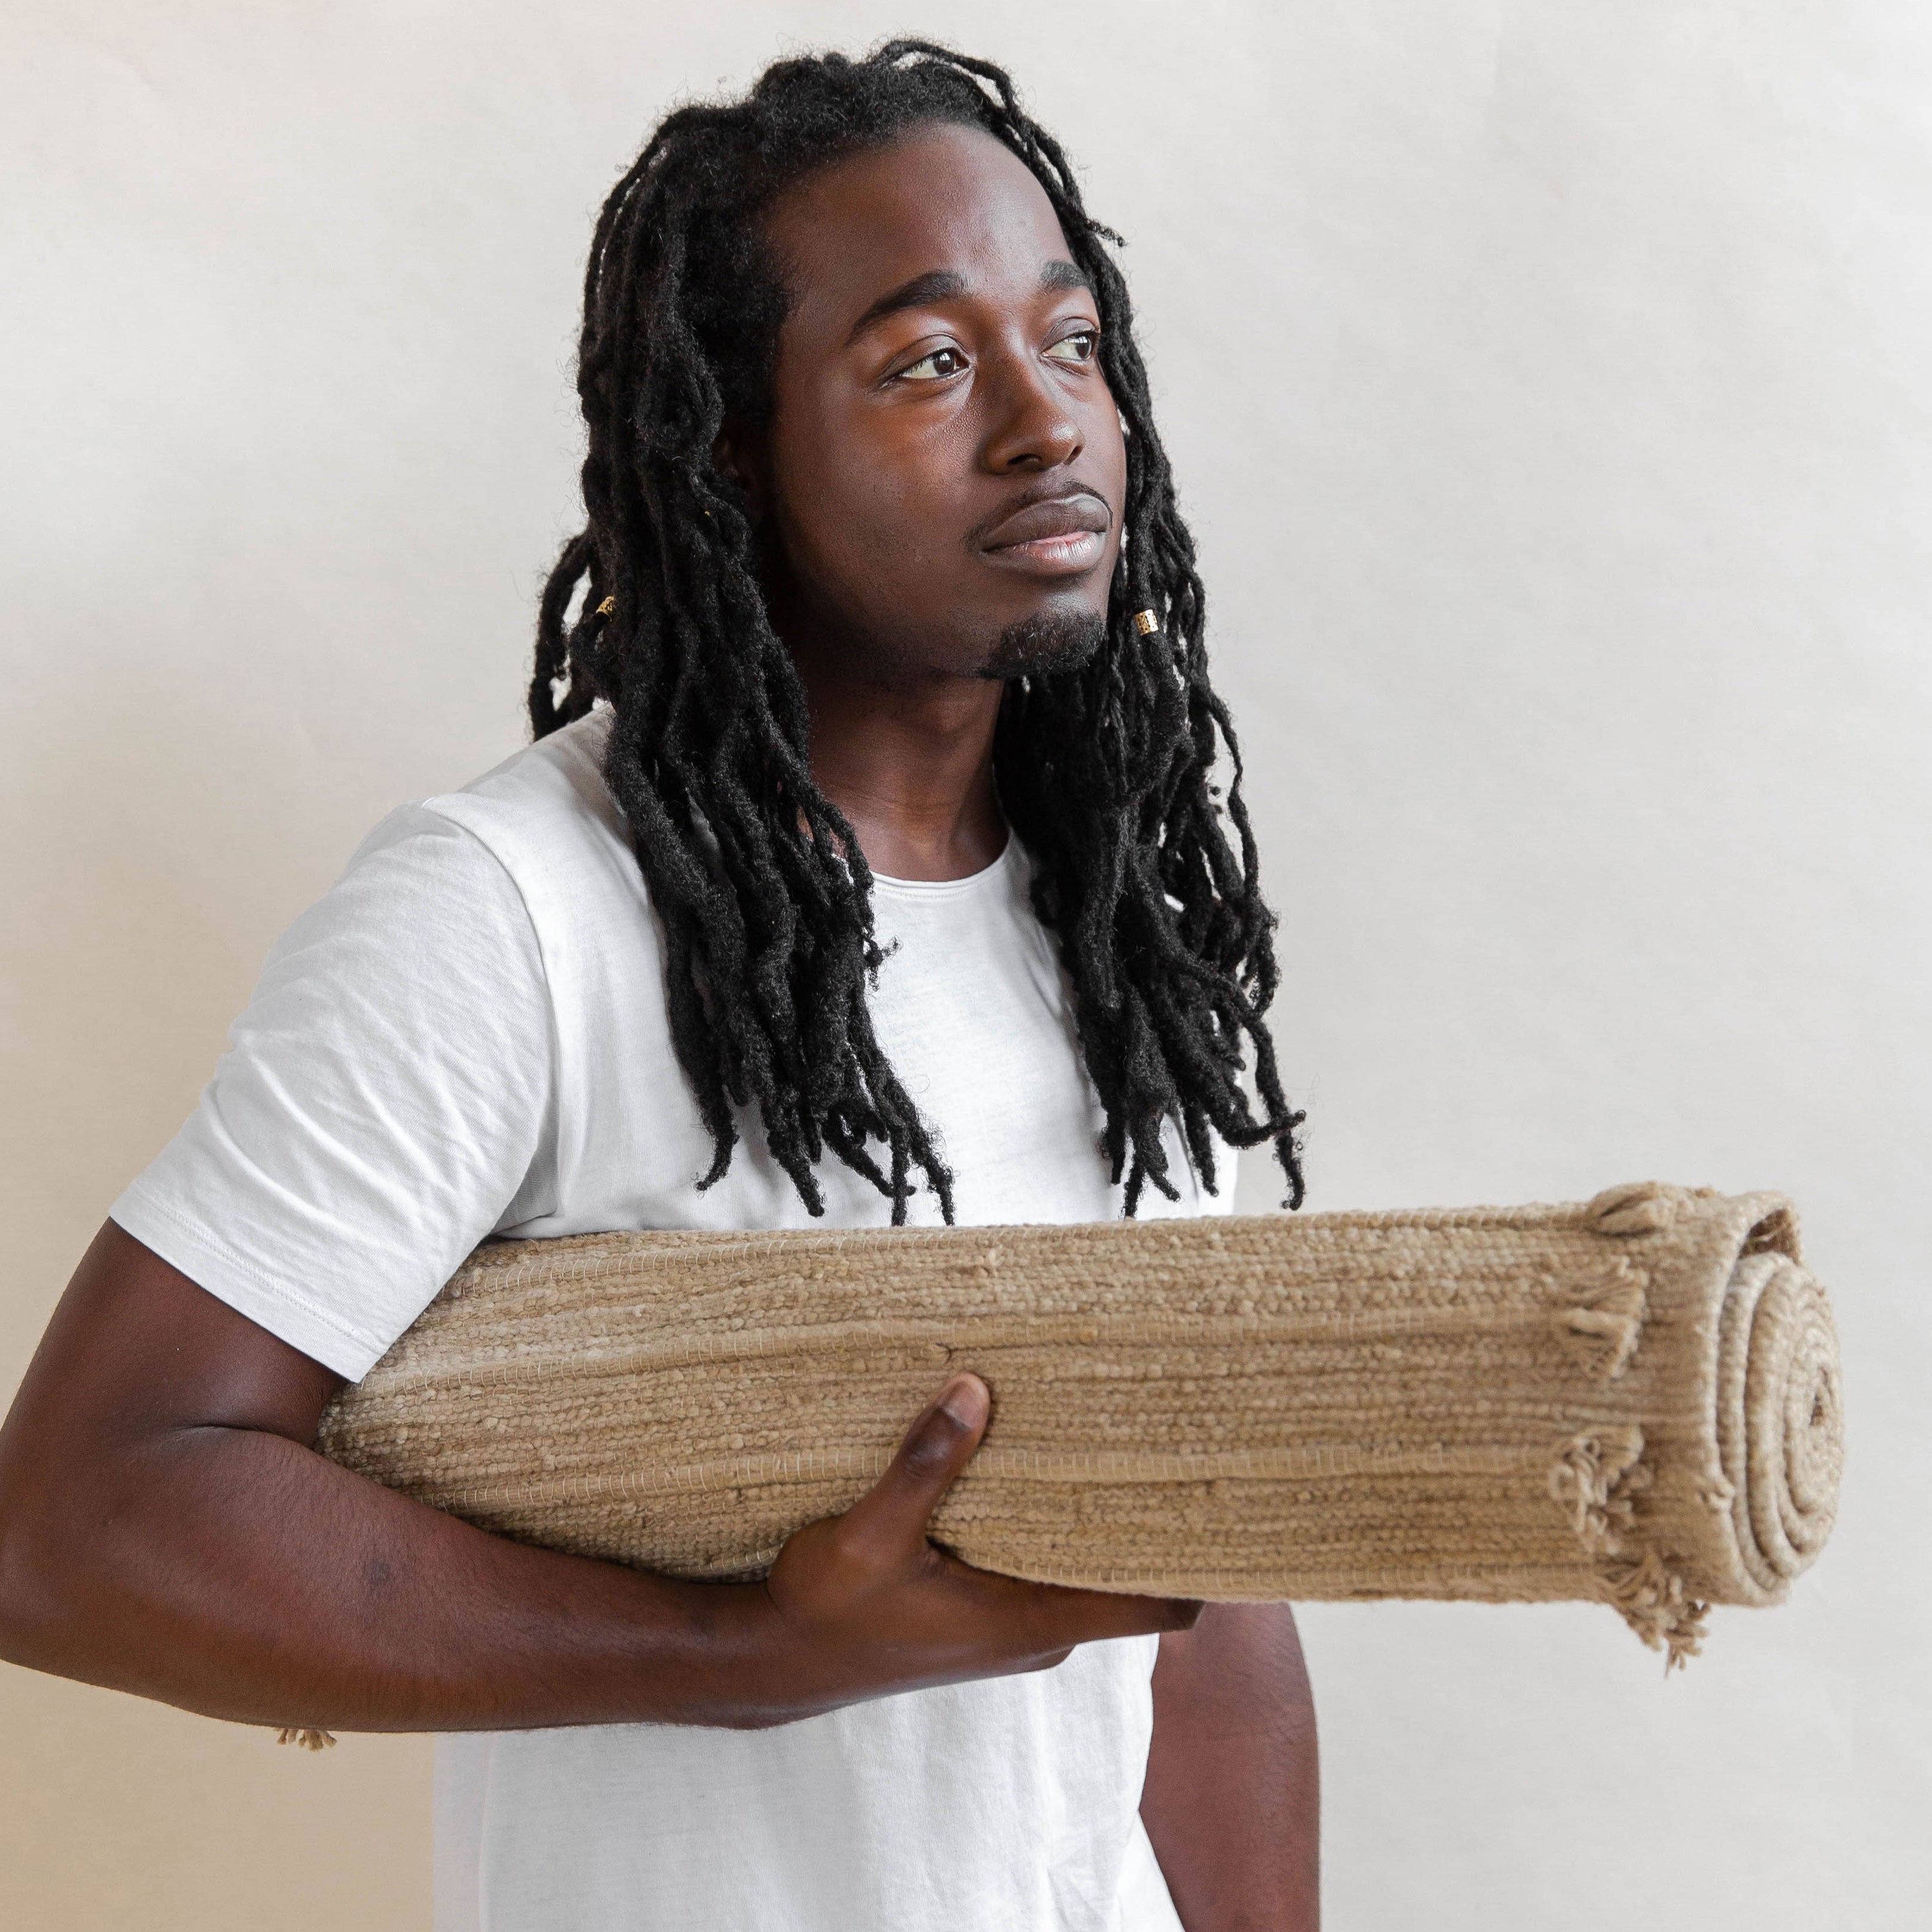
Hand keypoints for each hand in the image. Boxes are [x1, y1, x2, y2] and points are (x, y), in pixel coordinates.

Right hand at [739, 1373, 1200, 1724]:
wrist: (776, 1661)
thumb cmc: (824, 1611)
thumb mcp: (868, 1536)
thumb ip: (924, 1466)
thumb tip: (974, 1389)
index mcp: (1030, 1622)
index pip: (1162, 1605)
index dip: (1205, 1559)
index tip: (1225, 1493)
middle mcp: (1037, 1629)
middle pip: (1134, 1574)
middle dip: (1153, 1510)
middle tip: (1174, 1429)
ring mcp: (1013, 1624)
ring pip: (1087, 1563)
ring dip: (1098, 1510)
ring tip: (1115, 1428)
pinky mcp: (985, 1612)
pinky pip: (1049, 1563)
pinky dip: (1057, 1519)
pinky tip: (1043, 1460)